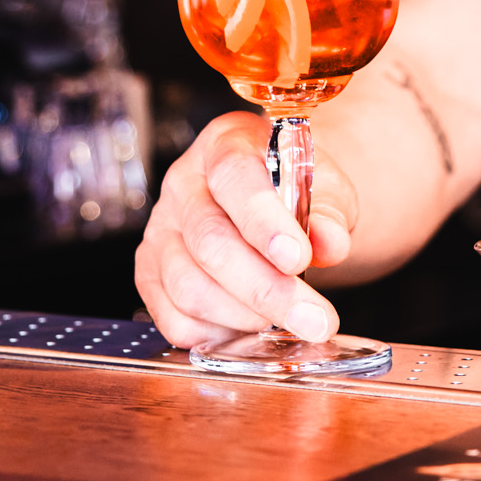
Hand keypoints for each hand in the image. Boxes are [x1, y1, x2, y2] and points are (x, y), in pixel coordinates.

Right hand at [134, 110, 358, 348]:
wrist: (276, 205)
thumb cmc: (298, 192)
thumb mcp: (326, 189)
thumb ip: (329, 213)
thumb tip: (329, 243)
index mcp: (226, 145)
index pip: (234, 177)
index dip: (264, 221)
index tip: (299, 257)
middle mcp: (183, 186)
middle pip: (210, 243)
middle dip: (267, 289)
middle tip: (316, 319)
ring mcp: (160, 232)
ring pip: (189, 287)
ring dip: (247, 316)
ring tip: (291, 320)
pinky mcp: (151, 275)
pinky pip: (176, 320)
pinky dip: (220, 335)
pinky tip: (254, 327)